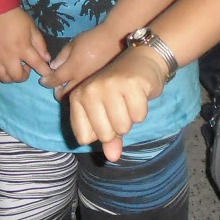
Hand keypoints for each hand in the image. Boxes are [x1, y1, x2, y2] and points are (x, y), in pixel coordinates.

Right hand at [0, 7, 53, 84]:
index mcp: (23, 48)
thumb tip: (47, 59)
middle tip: (25, 68)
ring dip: (10, 78)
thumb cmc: (15, 17)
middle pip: (17, 76)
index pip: (37, 65)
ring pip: (2, 77)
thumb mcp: (32, 27)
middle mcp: (9, 56)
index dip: (45, 71)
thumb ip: (40, 44)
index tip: (48, 74)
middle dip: (24, 76)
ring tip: (12, 71)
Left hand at [43, 24, 123, 97]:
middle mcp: (80, 79)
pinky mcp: (97, 84)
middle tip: (56, 86)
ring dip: (68, 94)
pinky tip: (79, 84)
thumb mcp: (73, 43)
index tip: (42, 80)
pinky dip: (79, 91)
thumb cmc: (91, 39)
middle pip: (64, 95)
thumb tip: (53, 67)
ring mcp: (89, 83)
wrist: (113, 40)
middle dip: (57, 93)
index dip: (46, 81)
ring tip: (67, 85)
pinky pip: (84, 93)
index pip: (55, 80)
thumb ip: (61, 56)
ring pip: (75, 96)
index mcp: (72, 68)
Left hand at [66, 45, 169, 160]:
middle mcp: (90, 90)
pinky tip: (139, 94)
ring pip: (123, 128)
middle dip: (117, 127)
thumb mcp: (108, 114)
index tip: (105, 116)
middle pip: (104, 135)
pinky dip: (142, 109)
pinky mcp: (130, 84)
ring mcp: (109, 86)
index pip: (84, 138)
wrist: (142, 61)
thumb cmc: (120, 91)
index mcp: (77, 98)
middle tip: (120, 106)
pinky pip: (139, 117)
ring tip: (128, 100)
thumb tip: (112, 158)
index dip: (100, 133)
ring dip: (130, 118)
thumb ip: (108, 139)